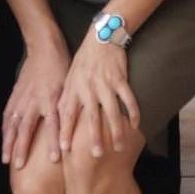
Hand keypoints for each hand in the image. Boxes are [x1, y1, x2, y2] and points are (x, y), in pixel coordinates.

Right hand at [3, 37, 69, 168]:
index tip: (54, 159)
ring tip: (6, 160)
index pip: (52, 124)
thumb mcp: (70, 85)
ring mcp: (22, 99)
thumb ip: (71, 105)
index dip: (52, 141)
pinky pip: (7, 116)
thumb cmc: (61, 68)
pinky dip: (4, 131)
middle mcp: (34, 101)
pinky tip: (4, 142)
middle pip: (26, 129)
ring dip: (9, 143)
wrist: (44, 49)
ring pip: (13, 125)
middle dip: (22, 148)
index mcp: (50, 98)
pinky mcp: (14, 97)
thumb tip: (80, 125)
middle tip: (19, 166)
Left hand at [57, 34, 143, 159]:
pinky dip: (133, 113)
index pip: (68, 114)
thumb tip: (59, 120)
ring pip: (112, 112)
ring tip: (118, 147)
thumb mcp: (69, 78)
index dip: (66, 131)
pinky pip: (128, 99)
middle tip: (96, 154)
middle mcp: (89, 88)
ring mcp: (105, 84)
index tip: (64, 149)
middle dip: (94, 137)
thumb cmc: (83, 61)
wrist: (100, 38)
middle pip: (91, 117)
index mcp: (74, 89)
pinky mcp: (120, 79)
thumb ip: (66, 99)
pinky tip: (135, 125)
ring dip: (115, 131)